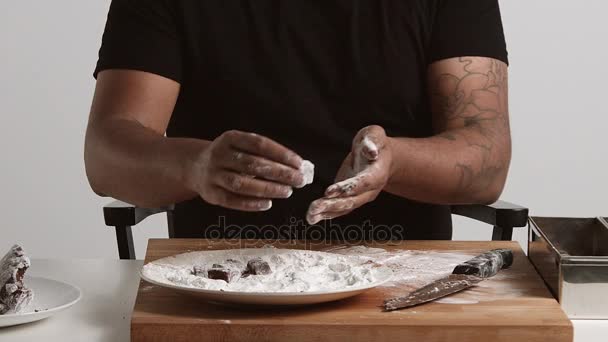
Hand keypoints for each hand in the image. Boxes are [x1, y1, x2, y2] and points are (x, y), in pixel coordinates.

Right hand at [186, 130, 306, 210]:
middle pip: (252, 164)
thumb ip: (264, 154)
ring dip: (267, 189)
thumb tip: (295, 167)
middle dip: (279, 173)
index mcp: (230, 138)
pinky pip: (231, 200)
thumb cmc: (229, 157)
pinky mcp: (210, 194)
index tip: (298, 163)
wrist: (194, 166)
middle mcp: (219, 155)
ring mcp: (212, 175)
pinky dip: (251, 204)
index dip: (280, 153)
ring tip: (287, 191)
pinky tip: (268, 203)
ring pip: (241, 184)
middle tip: (299, 180)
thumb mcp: (241, 146)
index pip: (259, 144)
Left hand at [306, 125, 392, 224]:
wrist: (382, 157)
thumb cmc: (376, 143)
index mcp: (377, 173)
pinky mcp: (352, 198)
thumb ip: (372, 141)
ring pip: (345, 208)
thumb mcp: (375, 135)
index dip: (346, 188)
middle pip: (352, 201)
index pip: (362, 183)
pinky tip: (313, 217)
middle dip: (332, 205)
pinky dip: (327, 214)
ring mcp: (362, 197)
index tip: (329, 191)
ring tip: (310, 216)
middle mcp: (371, 190)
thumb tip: (371, 152)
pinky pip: (341, 209)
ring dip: (327, 213)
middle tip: (314, 207)